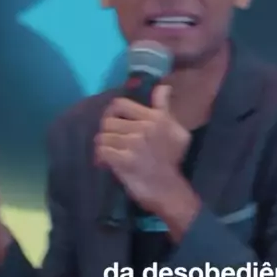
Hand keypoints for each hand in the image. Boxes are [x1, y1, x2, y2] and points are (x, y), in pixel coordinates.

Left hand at [95, 85, 192, 215]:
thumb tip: (163, 87)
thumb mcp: (176, 130)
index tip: (114, 122)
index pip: (120, 104)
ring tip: (111, 153)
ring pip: (103, 137)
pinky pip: (102, 151)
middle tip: (112, 142)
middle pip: (108, 121)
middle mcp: (144, 127)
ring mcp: (133, 144)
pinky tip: (106, 162)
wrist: (169, 189)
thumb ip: (165, 108)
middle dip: (108, 133)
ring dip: (104, 146)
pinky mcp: (124, 160)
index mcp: (155, 117)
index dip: (112, 112)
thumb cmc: (172, 160)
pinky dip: (101, 157)